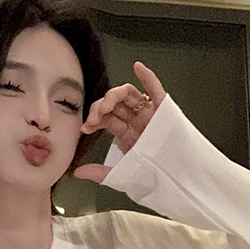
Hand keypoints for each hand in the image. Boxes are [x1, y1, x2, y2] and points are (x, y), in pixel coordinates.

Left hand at [73, 62, 166, 183]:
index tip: (85, 128)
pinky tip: (138, 67)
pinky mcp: (164, 112)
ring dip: (114, 96)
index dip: (94, 119)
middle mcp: (136, 121)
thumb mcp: (120, 175)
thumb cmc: (149, 177)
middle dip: (100, 107)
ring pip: (129, 95)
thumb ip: (99, 173)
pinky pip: (156, 91)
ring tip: (106, 104)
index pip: (106, 117)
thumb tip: (77, 172)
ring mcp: (149, 115)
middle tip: (93, 118)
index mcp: (126, 134)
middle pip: (115, 104)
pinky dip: (148, 78)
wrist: (172, 181)